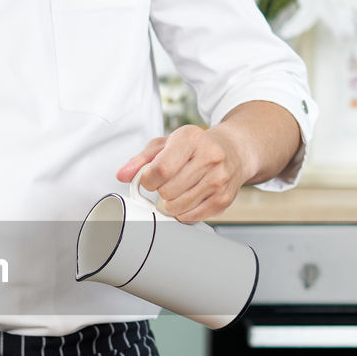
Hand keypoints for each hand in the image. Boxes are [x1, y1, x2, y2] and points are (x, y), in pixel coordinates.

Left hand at [116, 124, 247, 222]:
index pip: (161, 169)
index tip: (149, 179)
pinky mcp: (224, 199)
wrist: (233, 150)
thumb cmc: (196, 146)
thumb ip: (141, 159)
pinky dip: (184, 212)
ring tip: (178, 190)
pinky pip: (192, 217)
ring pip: (178, 207)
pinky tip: (188, 198)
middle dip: (160, 191)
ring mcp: (219, 179)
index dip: (148, 180)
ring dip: (171, 204)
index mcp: (191, 139)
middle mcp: (209, 157)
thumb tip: (123, 175)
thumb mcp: (167, 144)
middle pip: (168, 191)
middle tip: (167, 183)